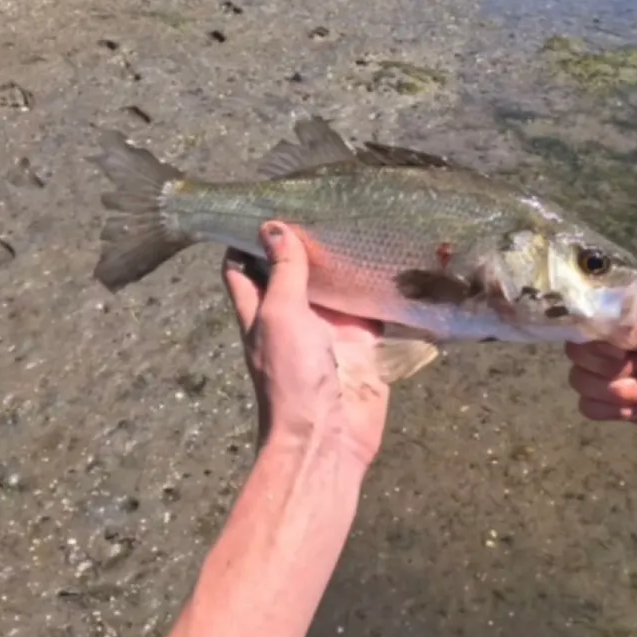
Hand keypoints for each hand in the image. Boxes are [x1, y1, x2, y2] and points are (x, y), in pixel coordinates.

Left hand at [222, 222, 389, 466]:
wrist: (329, 437)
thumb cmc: (291, 377)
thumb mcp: (280, 316)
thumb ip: (282, 272)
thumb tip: (274, 226)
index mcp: (261, 310)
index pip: (242, 269)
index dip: (245, 239)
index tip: (261, 205)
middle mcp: (293, 317)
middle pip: (292, 272)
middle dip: (303, 241)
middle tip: (323, 199)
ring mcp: (330, 330)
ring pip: (335, 286)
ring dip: (345, 260)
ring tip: (359, 215)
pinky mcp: (364, 343)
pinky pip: (373, 308)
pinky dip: (381, 286)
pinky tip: (395, 255)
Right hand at [565, 299, 636, 452]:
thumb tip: (600, 314)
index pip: (594, 316)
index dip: (600, 335)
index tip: (625, 349)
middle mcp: (627, 344)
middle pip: (580, 350)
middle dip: (609, 366)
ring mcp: (623, 376)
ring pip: (581, 379)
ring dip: (615, 390)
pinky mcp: (623, 406)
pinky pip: (589, 406)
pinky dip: (610, 410)